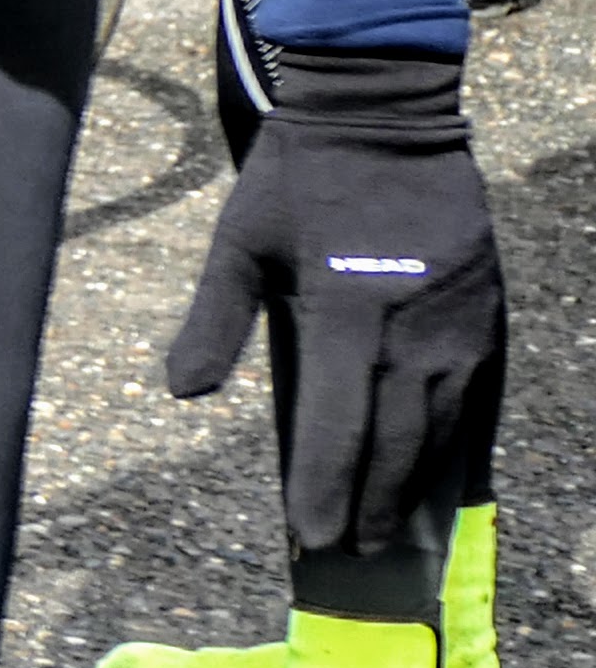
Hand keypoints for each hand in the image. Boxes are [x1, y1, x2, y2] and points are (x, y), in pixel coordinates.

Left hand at [167, 51, 503, 554]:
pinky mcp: (487, 317)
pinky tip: (437, 471)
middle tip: (355, 551)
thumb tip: (181, 392)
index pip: (335, 426)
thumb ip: (214, 319)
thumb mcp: (240, 240)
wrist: (385, 116)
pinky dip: (454, 443)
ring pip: (439, 430)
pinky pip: (474, 398)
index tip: (312, 537)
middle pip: (394, 443)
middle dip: (373, 504)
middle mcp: (410, 332)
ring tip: (392, 527)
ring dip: (415, 486)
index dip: (324, 487)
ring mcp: (458, 327)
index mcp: (345, 313)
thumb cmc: (299, 179)